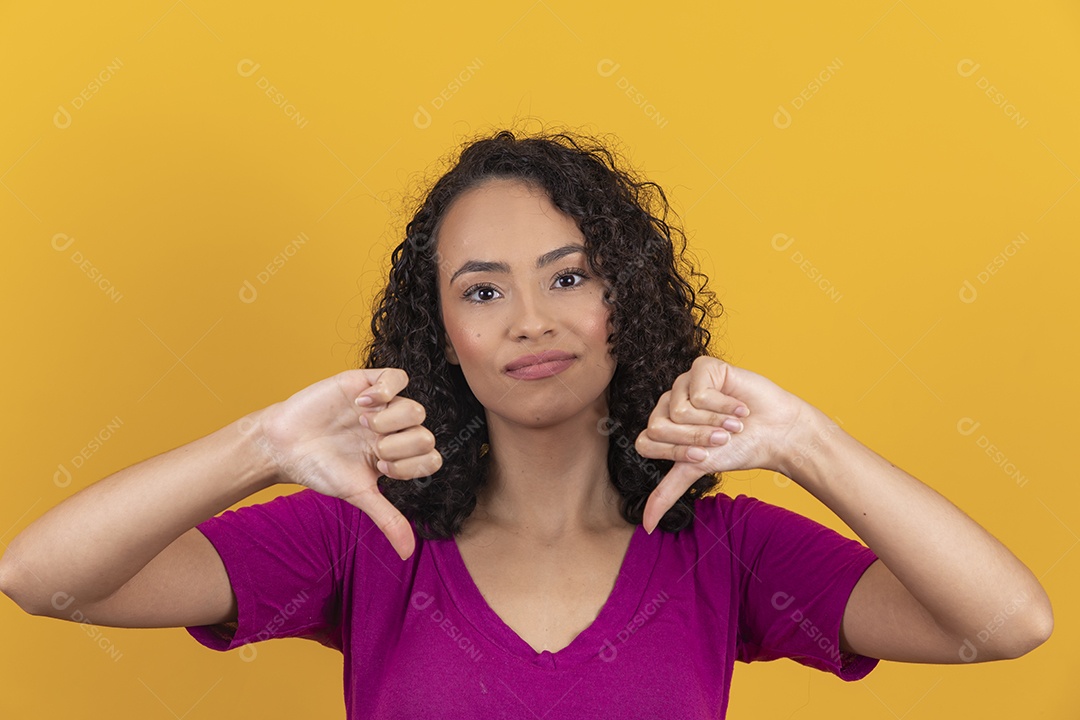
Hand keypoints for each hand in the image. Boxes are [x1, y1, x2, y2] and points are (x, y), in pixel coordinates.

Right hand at [254, 368, 440, 559]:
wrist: (284, 445)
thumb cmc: (320, 469)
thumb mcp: (357, 494)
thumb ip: (387, 518)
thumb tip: (407, 553)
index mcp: (398, 454)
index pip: (431, 458)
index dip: (410, 466)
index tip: (379, 468)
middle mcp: (395, 429)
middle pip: (427, 434)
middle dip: (399, 446)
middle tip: (371, 447)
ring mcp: (383, 405)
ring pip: (417, 408)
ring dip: (391, 420)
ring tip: (363, 424)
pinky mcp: (366, 382)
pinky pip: (397, 376)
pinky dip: (384, 390)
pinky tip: (362, 403)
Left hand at [634, 356, 806, 532]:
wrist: (775, 432)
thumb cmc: (738, 448)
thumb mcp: (697, 470)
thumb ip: (667, 492)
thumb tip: (645, 526)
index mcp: (662, 425)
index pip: (647, 442)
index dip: (677, 452)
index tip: (705, 455)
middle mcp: (669, 402)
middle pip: (660, 426)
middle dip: (696, 439)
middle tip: (722, 438)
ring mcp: (684, 383)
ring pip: (680, 409)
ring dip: (714, 422)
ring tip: (734, 423)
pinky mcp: (702, 367)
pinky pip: (700, 392)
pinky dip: (724, 405)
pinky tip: (739, 406)